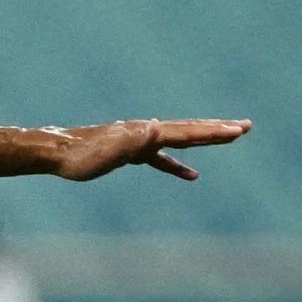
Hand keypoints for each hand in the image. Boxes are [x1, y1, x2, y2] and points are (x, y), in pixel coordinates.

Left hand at [53, 118, 249, 182]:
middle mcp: (146, 133)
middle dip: (218, 129)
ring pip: (179, 139)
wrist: (54, 152)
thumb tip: (158, 127)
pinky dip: (177, 165)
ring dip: (204, 139)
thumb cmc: (80, 157)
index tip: (239, 130)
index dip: (214, 132)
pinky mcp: (129, 153)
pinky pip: (160, 159)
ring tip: (229, 138)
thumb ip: (134, 140)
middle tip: (246, 126)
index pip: (187, 131)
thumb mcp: (108, 151)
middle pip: (190, 129)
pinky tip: (191, 174)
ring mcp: (139, 142)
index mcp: (147, 132)